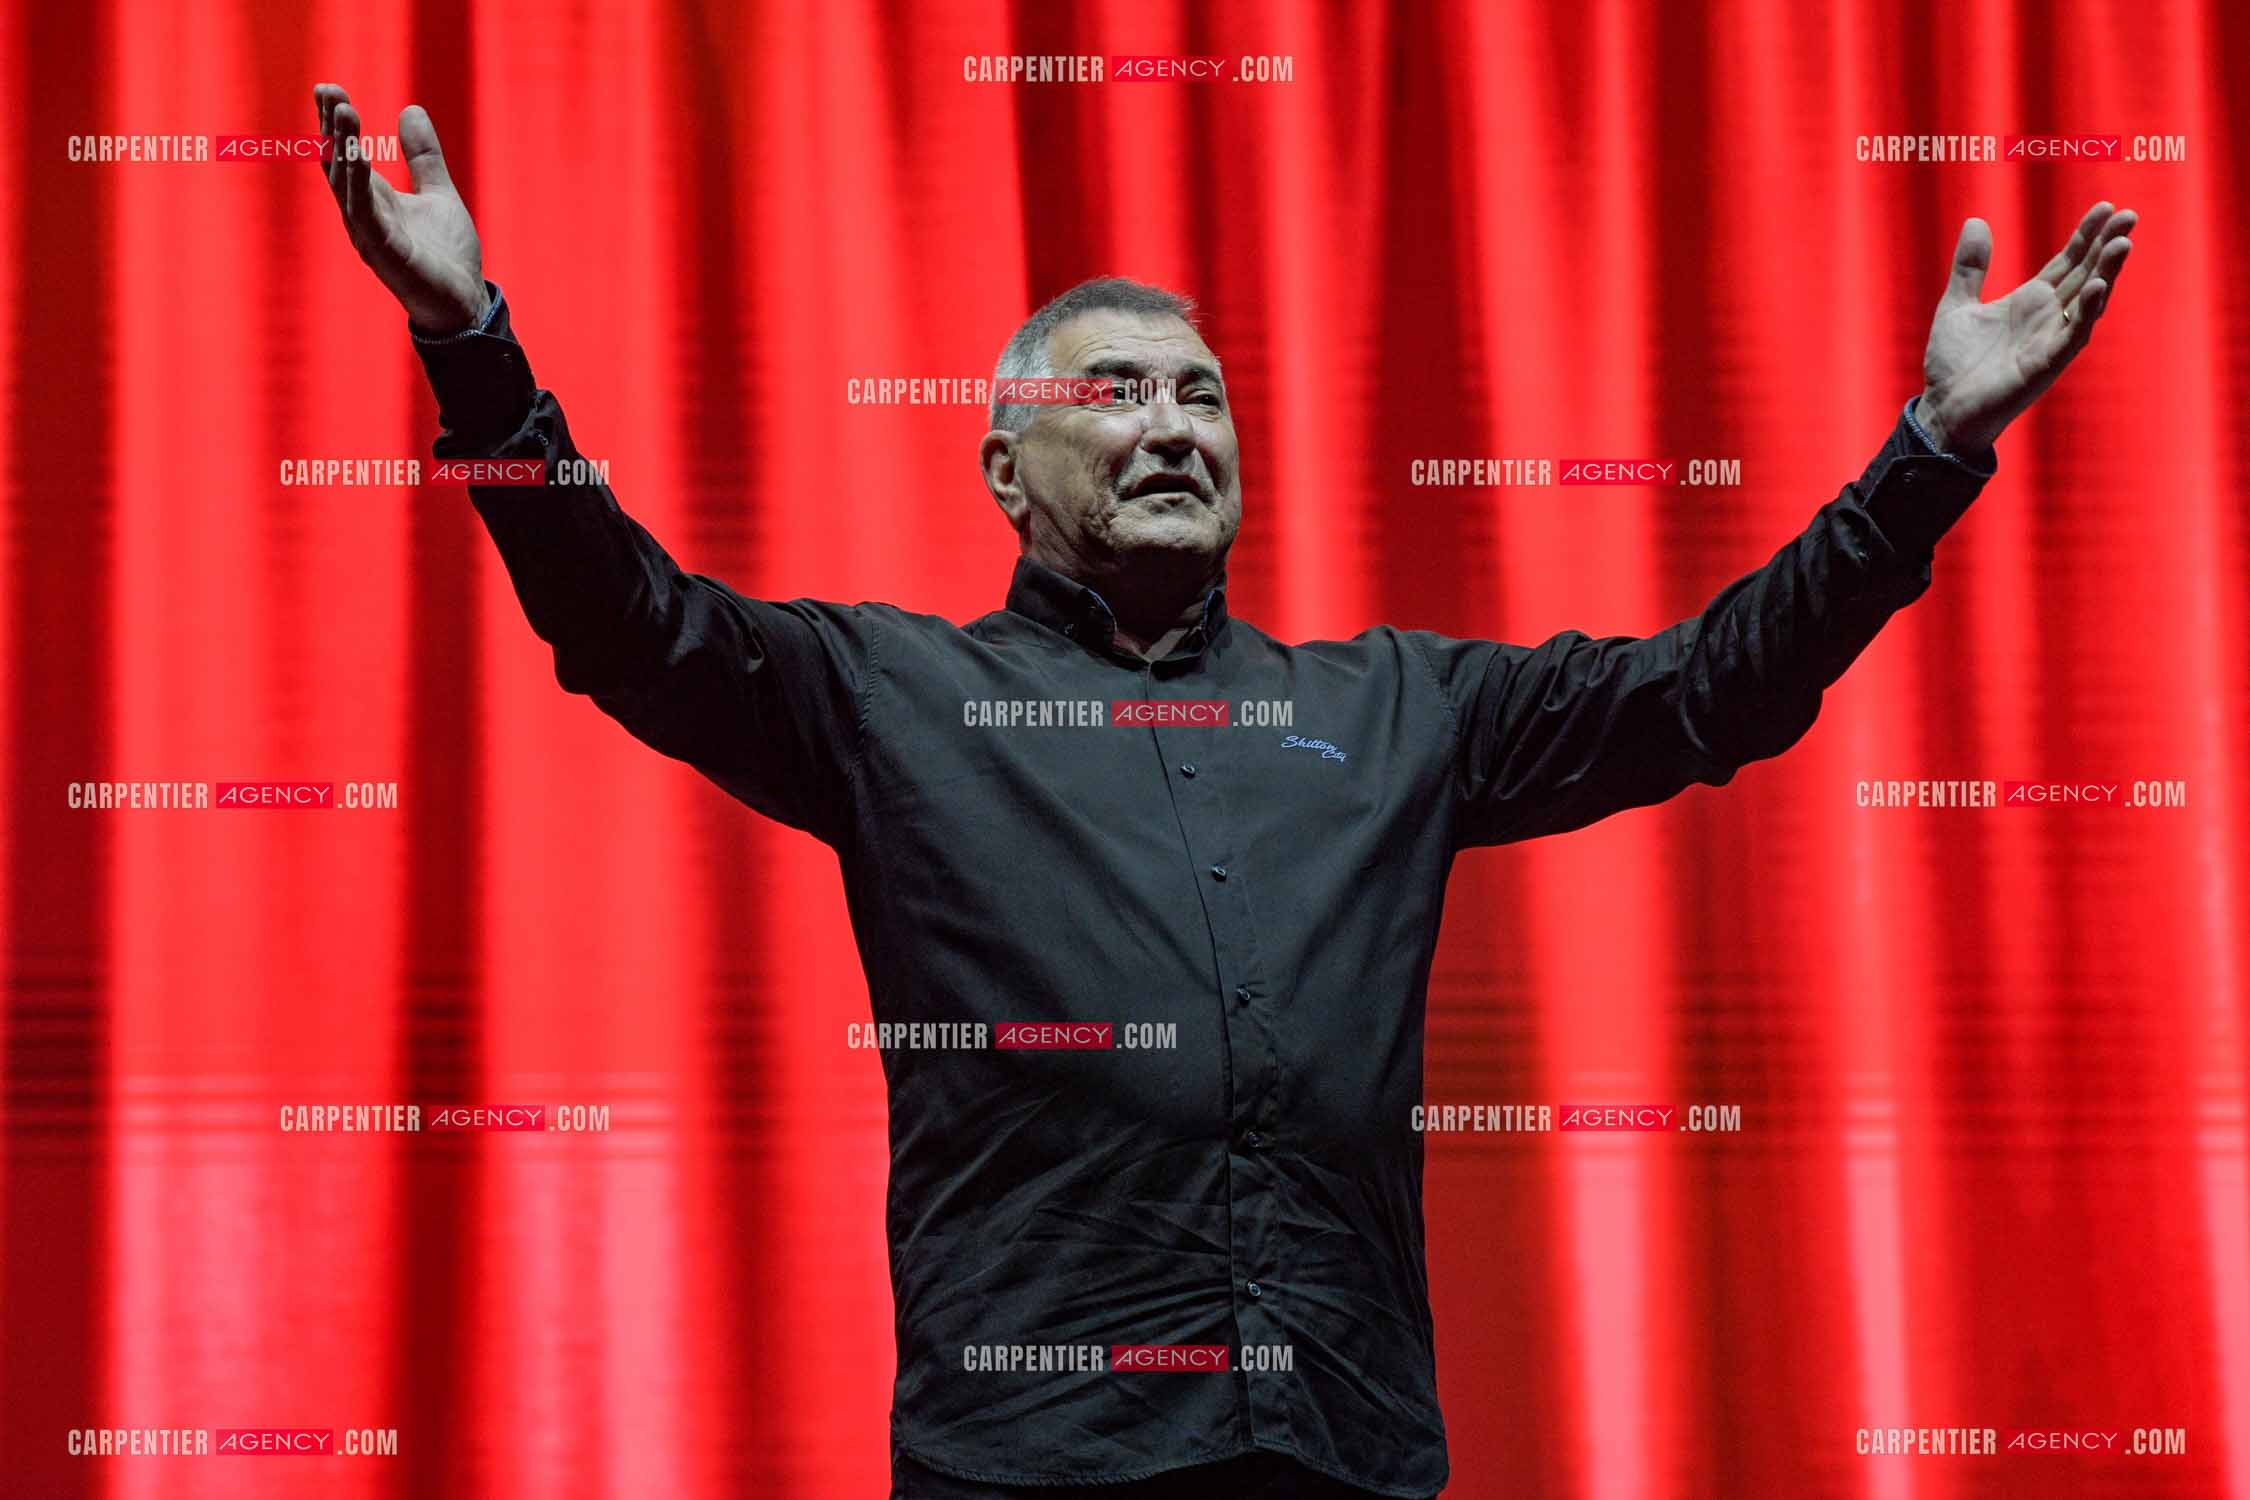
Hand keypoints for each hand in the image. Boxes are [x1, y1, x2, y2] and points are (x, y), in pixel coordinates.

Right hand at [312, 84, 488, 335]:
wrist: (464, 302)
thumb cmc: (446, 254)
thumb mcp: (438, 193)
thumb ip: (423, 156)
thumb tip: (411, 109)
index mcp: (374, 200)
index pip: (346, 155)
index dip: (337, 123)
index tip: (329, 89)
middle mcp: (364, 215)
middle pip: (339, 164)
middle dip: (332, 127)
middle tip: (328, 90)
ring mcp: (370, 235)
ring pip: (348, 185)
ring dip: (344, 148)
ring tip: (343, 112)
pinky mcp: (385, 253)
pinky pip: (366, 215)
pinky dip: (359, 186)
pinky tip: (356, 158)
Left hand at [1913, 200, 2135, 454]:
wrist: (1943, 409)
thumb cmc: (1953, 364)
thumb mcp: (1957, 305)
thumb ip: (1970, 266)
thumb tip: (1975, 221)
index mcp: (2030, 301)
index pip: (2067, 262)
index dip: (2086, 235)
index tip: (2106, 207)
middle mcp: (2048, 317)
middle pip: (2086, 274)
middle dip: (2107, 245)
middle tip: (2130, 215)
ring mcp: (2051, 340)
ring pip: (2088, 301)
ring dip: (2106, 272)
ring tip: (2122, 242)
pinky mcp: (2046, 364)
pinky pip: (2072, 334)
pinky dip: (2086, 311)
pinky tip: (2097, 286)